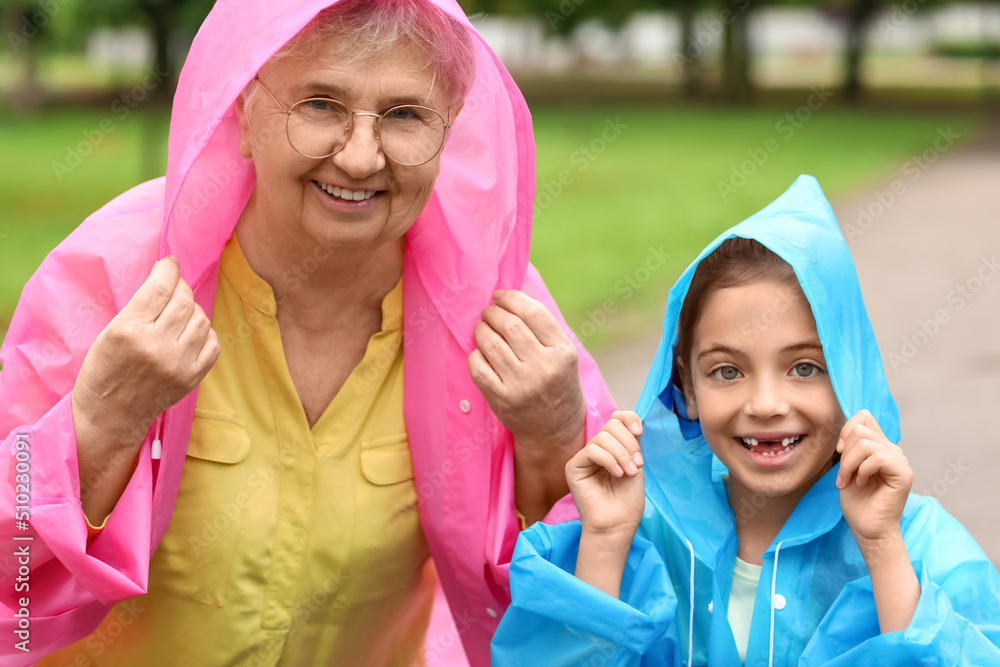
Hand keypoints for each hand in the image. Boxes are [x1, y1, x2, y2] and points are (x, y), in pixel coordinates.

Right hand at [73, 256, 220, 447]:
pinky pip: (213, 343)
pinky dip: (205, 332)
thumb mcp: (110, 332)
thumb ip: (139, 307)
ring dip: (193, 309)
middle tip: (175, 287)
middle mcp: (157, 346)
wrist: (110, 415)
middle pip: (184, 301)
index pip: (161, 287)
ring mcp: (178, 364)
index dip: (169, 269)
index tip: (170, 263)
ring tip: (180, 312)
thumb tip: (167, 278)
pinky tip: (191, 333)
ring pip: (201, 319)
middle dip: (182, 287)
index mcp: (129, 330)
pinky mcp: (192, 378)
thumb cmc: (104, 370)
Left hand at [468, 289, 585, 456]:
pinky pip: (478, 366)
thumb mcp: (564, 355)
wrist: (554, 430)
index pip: (533, 313)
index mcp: (562, 352)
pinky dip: (475, 354)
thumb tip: (512, 297)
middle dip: (493, 312)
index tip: (500, 295)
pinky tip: (480, 352)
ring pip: (491, 343)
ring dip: (481, 329)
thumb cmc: (558, 385)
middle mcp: (543, 367)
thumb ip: (544, 328)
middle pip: (509, 325)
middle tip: (488, 312)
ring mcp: (521, 385)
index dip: (512, 298)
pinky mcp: (501, 399)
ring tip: (482, 328)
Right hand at [567, 411, 644, 538]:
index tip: (639, 433)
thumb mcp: (636, 463)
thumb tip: (633, 422)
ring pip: (602, 437)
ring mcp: (584, 457)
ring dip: (622, 455)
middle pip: (611, 425)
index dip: (628, 419)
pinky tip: (618, 474)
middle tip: (637, 465)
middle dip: (629, 443)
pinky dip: (609, 460)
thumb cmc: (627, 500)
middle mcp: (597, 449)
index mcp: (612, 446)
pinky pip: (592, 450)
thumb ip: (633, 442)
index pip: (616, 418)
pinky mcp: (573, 466)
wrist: (618, 524)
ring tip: (629, 474)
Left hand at [837, 410, 911, 547]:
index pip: (864, 417)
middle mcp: (893, 450)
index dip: (846, 429)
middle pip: (860, 430)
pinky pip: (877, 457)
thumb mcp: (847, 467)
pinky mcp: (903, 473)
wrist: (868, 529)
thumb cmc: (857, 502)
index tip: (840, 451)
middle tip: (843, 476)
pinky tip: (861, 484)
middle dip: (844, 454)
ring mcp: (900, 461)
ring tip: (849, 481)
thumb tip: (849, 428)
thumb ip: (851, 446)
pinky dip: (862, 470)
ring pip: (866, 443)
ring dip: (849, 464)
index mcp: (880, 446)